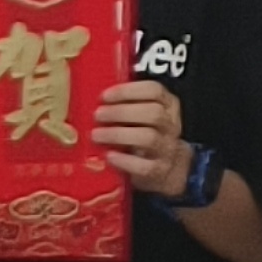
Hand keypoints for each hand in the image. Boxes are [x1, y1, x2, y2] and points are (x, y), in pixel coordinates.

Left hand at [91, 80, 191, 198]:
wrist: (167, 167)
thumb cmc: (145, 134)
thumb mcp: (143, 115)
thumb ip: (126, 105)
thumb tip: (91, 99)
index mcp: (168, 105)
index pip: (154, 90)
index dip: (128, 91)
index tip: (104, 96)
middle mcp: (170, 125)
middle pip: (153, 113)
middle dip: (121, 112)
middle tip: (97, 115)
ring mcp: (166, 148)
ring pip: (149, 138)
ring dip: (118, 134)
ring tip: (96, 135)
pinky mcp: (159, 170)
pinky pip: (145, 166)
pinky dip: (125, 161)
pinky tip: (108, 156)